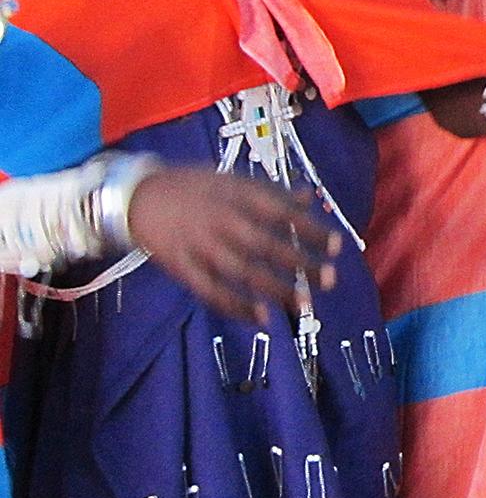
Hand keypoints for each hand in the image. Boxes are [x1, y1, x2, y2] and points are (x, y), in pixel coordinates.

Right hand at [127, 168, 340, 325]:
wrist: (137, 196)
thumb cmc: (193, 186)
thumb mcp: (233, 180)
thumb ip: (271, 192)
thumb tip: (308, 198)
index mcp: (236, 196)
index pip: (281, 213)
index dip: (311, 230)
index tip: (336, 246)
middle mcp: (221, 221)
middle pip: (266, 246)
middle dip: (300, 264)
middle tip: (329, 279)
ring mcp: (201, 247)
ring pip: (242, 273)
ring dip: (275, 290)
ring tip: (304, 305)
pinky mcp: (183, 269)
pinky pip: (212, 292)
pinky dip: (236, 307)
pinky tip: (261, 318)